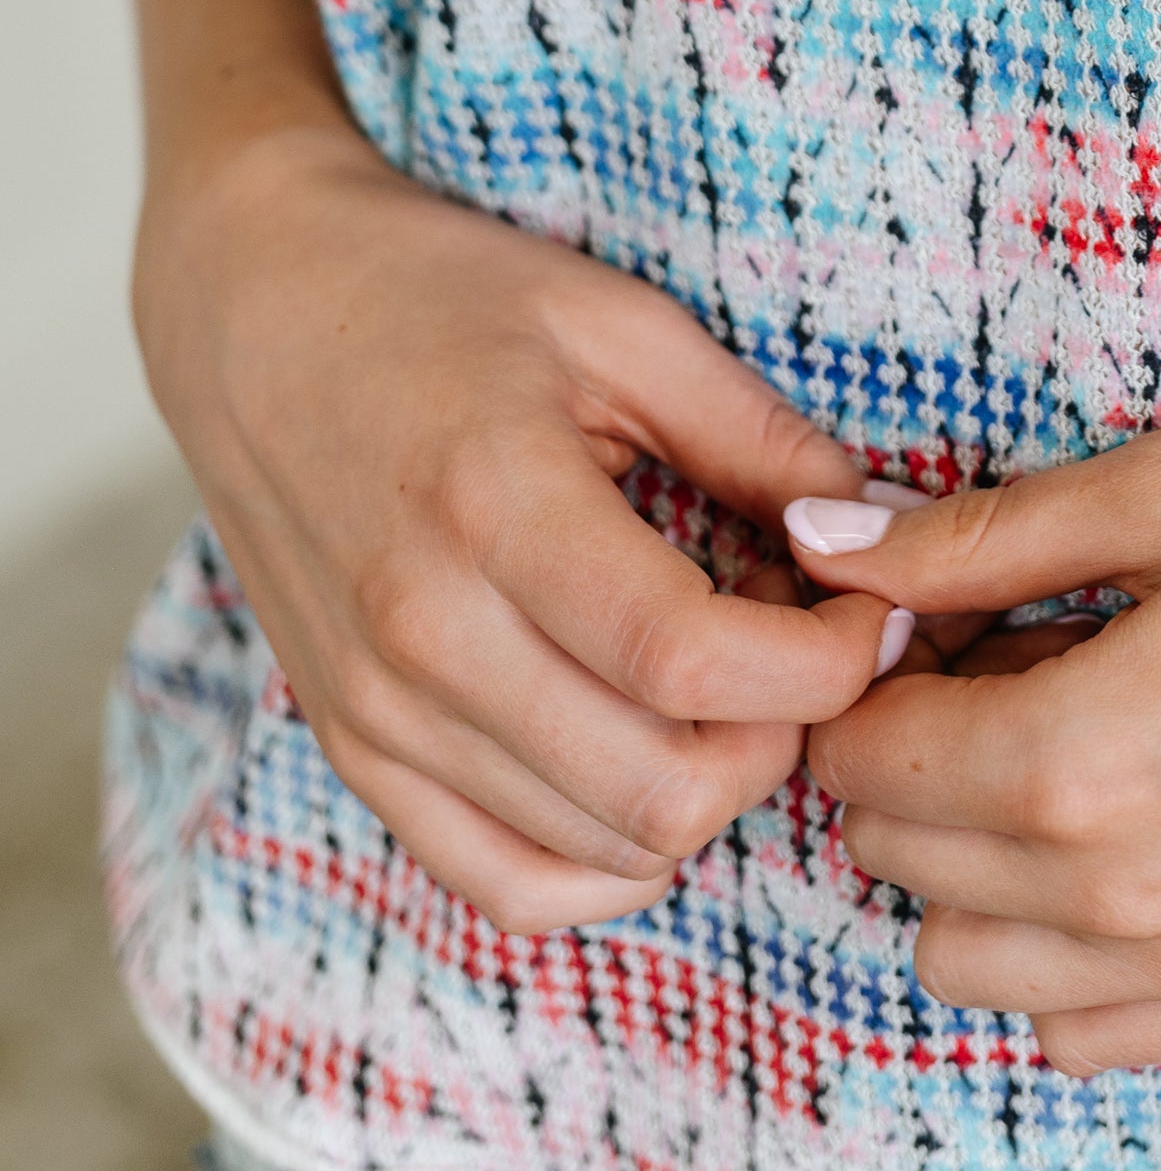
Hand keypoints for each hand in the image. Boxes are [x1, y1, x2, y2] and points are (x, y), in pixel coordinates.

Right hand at [136, 116, 906, 933]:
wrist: (258, 315)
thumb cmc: (446, 297)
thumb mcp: (620, 324)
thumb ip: (756, 437)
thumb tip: (882, 535)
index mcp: (496, 505)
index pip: (693, 662)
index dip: (826, 661)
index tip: (873, 603)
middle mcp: (423, 635)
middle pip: (661, 786)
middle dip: (783, 730)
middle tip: (802, 632)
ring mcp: (377, 712)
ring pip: (601, 850)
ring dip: (708, 783)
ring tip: (721, 668)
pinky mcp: (357, 752)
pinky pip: (508, 882)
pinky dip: (611, 855)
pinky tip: (653, 752)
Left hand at [797, 413, 1160, 1072]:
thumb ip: (980, 533)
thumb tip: (819, 538)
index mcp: (1072, 763)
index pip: (859, 759)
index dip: (870, 667)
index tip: (932, 601)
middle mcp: (1113, 900)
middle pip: (895, 861)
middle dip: (910, 754)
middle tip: (1000, 648)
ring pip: (963, 968)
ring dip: (968, 863)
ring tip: (1061, 739)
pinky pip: (1079, 1035)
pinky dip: (1056, 957)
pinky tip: (1125, 833)